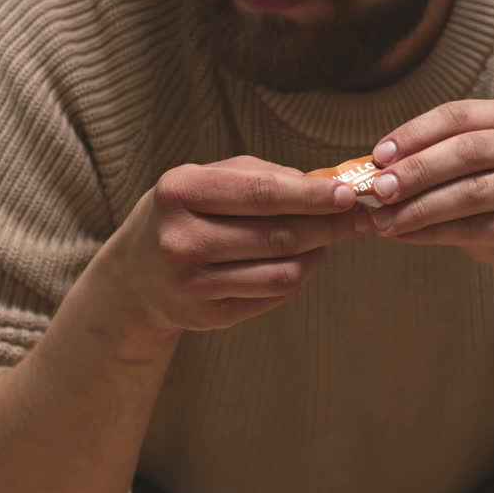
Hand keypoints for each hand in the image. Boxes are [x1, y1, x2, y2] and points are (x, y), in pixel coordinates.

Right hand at [101, 156, 366, 335]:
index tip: (348, 194)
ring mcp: (192, 283)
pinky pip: (272, 297)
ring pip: (283, 273)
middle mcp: (180, 239)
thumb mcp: (207, 180)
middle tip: (357, 218)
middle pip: (278, 236)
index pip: (261, 194)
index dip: (311, 196)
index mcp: (180, 191)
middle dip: (328, 226)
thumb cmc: (185, 214)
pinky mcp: (207, 316)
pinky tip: (297, 264)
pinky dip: (296, 278)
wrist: (136, 276)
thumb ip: (262, 176)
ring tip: (324, 242)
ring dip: (316, 256)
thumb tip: (326, 186)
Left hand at [367, 98, 493, 311]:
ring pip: (471, 191)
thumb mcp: (474, 179)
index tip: (377, 156)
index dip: (414, 134)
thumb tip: (375, 170)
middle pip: (466, 150)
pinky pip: (478, 228)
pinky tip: (405, 236)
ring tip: (382, 221)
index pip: (459, 115)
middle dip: (414, 171)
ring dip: (418, 207)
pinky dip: (435, 233)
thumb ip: (437, 167)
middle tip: (376, 189)